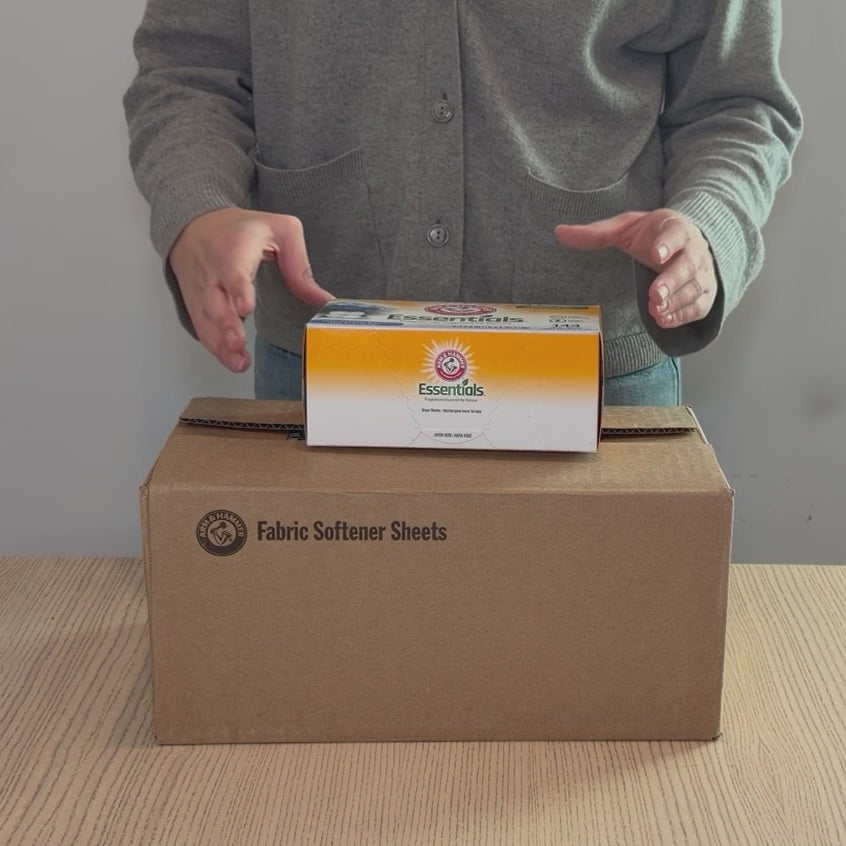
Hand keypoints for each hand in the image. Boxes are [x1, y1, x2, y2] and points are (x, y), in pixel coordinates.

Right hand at [169, 208, 333, 371]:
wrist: (194, 225)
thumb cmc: (242, 228)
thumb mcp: (281, 230)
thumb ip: (301, 266)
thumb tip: (324, 300)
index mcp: (235, 248)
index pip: (234, 270)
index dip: (238, 289)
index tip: (246, 307)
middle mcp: (213, 270)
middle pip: (215, 301)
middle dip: (226, 325)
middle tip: (238, 344)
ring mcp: (201, 289)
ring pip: (207, 320)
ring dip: (221, 344)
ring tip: (239, 362)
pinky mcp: (195, 304)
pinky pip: (202, 328)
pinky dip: (214, 347)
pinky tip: (231, 360)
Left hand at [554, 210, 717, 328]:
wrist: (688, 242)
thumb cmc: (652, 235)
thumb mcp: (625, 229)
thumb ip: (596, 233)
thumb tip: (559, 233)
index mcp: (675, 229)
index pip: (675, 234)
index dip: (667, 244)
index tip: (656, 254)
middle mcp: (694, 251)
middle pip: (687, 266)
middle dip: (672, 281)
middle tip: (654, 295)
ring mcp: (702, 273)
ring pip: (694, 288)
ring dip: (675, 301)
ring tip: (655, 311)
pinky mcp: (704, 293)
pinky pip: (698, 306)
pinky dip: (682, 315)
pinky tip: (663, 320)